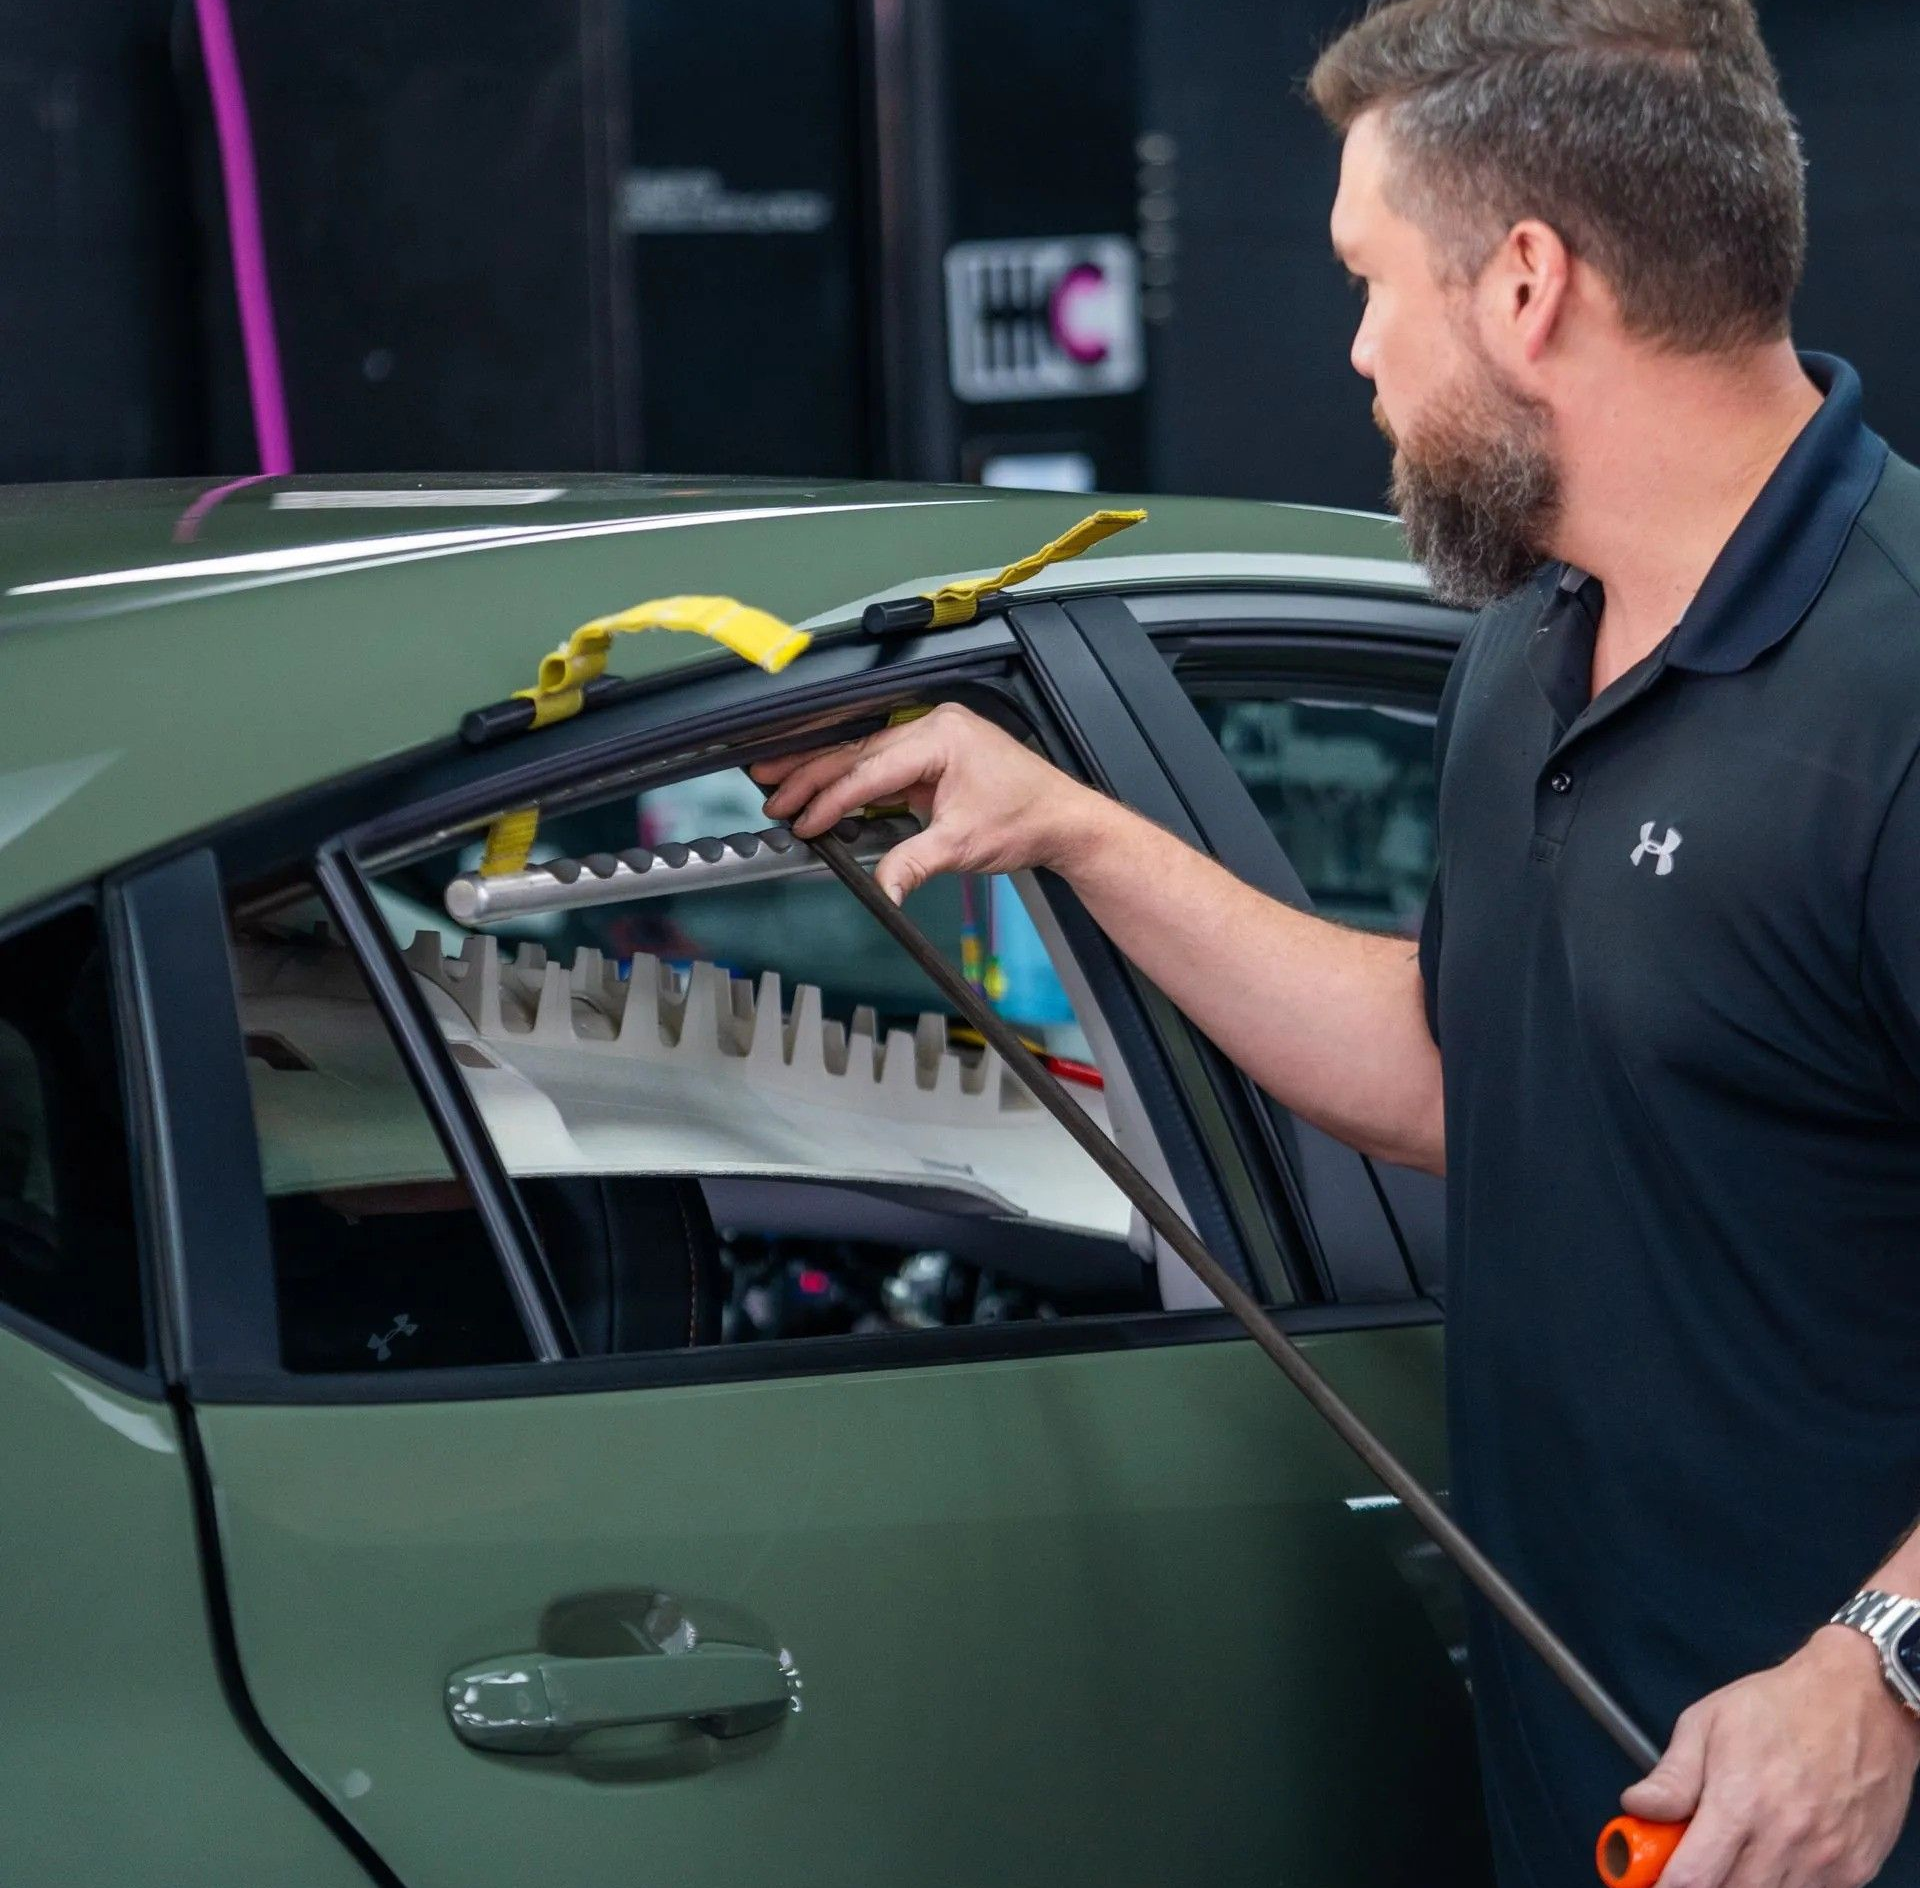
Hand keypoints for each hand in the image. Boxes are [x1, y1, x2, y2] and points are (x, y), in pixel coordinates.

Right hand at [751, 703, 1111, 904]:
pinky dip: (851, 778)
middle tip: (770, 790)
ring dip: (823, 771)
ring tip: (780, 781)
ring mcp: (933, 736)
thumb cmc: (1027, 819)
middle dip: (810, 774)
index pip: (870, 768)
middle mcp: (934, 726)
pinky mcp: (934, 753)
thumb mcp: (962, 846)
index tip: (804, 820)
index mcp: (940, 737)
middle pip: (857, 751)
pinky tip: (823, 788)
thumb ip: (912, 864)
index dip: (831, 797)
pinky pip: (882, 762)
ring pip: (864, 753)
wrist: (1062, 819)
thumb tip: (881, 888)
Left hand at [1621, 1627, 1919, 1886]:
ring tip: (1735, 1845)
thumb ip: (1672, 1776)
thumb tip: (1638, 1807)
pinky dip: (1782, 1882)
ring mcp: (1825, 1860)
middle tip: (1694, 1854)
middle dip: (1703, 1882)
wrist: (1862, 1700)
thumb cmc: (1781, 1705)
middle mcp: (1786, 1838)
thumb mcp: (1707, 1723)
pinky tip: (1773, 1850)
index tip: (1653, 1879)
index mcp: (1741, 1801)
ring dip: (1742, 1882)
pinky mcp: (1854, 1870)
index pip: (1693, 1877)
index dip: (1666, 1886)